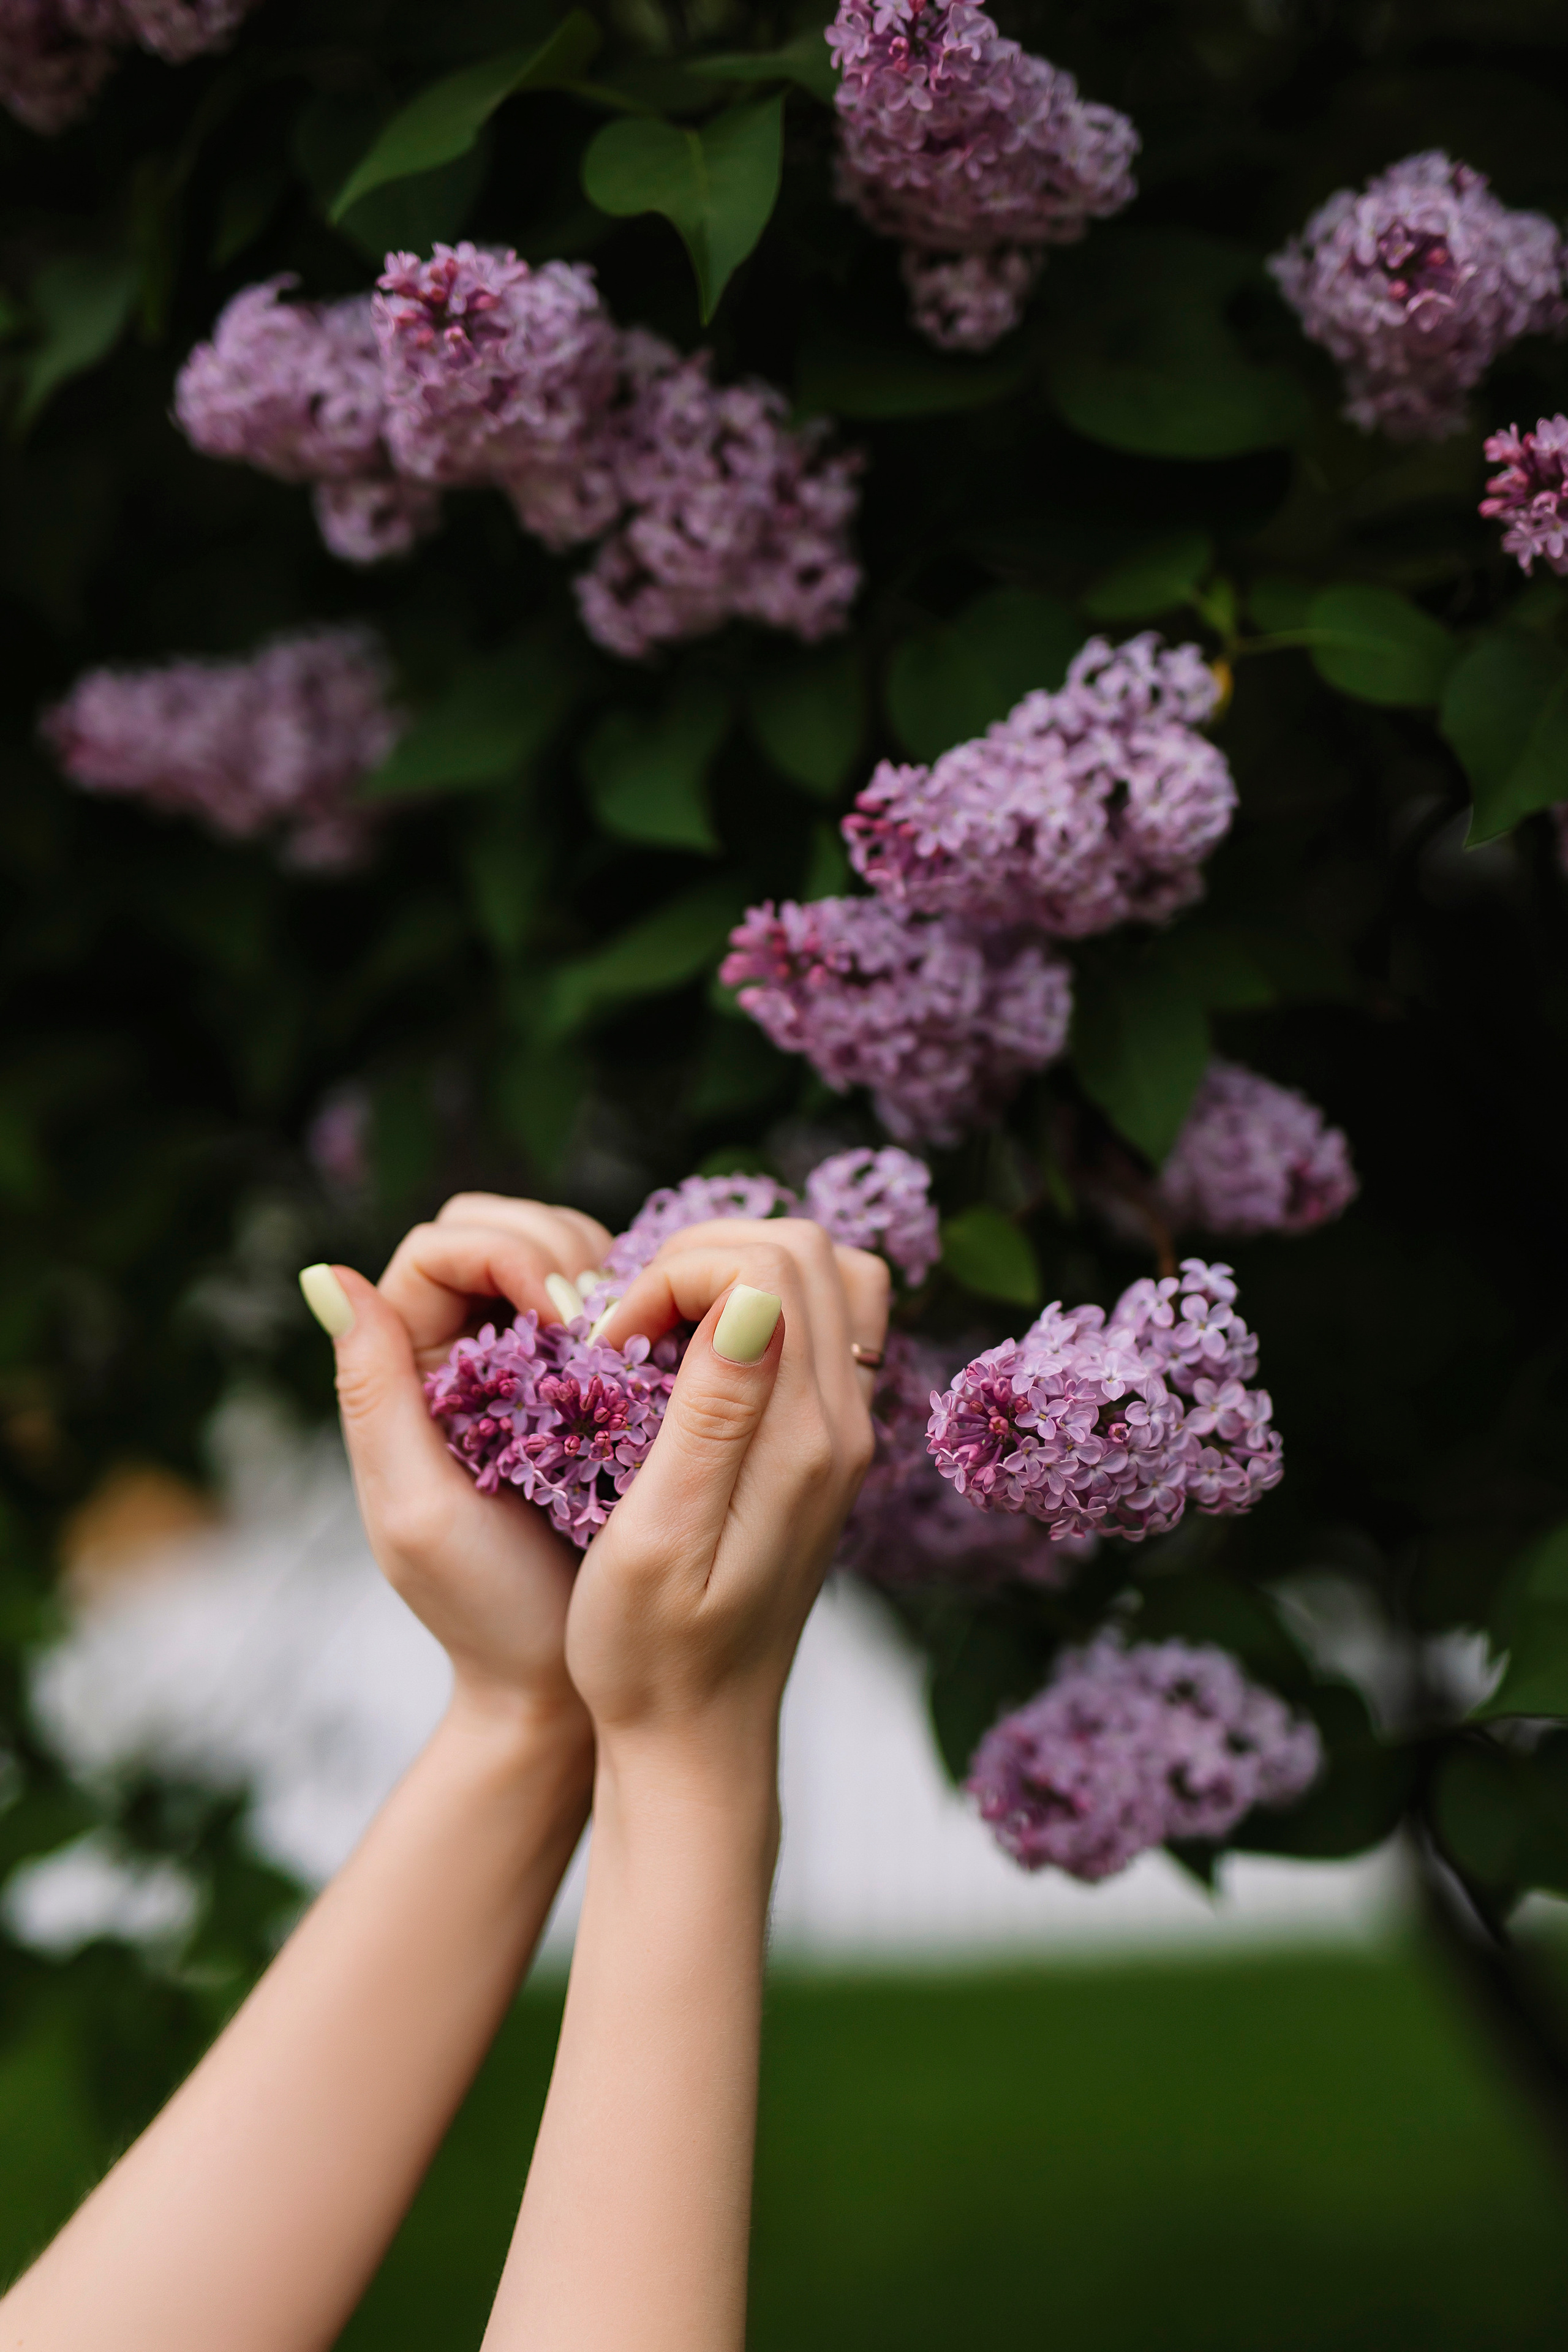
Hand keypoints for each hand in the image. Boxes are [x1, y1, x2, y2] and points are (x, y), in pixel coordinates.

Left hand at [303, 1192, 612, 1734]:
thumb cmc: (485, 1608)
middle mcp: (458, 1351)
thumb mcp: (416, 1507)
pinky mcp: (588, 1381)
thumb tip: (321, 1272)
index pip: (439, 1247)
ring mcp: (525, 1361)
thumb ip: (372, 1391)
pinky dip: (634, 1302)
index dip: (503, 1252)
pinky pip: (608, 1300)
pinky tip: (654, 1348)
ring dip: (600, 1270)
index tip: (558, 1312)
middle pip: (495, 1226)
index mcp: (404, 1366)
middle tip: (597, 1323)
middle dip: (555, 1245)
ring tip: (626, 1339)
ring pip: (558, 1250)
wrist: (560, 1679)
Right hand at [567, 1216, 889, 1775]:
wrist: (699, 1738)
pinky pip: (823, 1322)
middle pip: (806, 1248)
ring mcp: (846, 1431)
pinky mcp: (830, 1443)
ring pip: (826, 1275)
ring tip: (659, 1331)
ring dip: (733, 1272)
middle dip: (699, 1256)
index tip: (610, 1342)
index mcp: (803, 1441)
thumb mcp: (657, 1541)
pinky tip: (694, 1359)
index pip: (769, 1267)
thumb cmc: (650, 1656)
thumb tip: (751, 1299)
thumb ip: (710, 1415)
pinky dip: (758, 1306)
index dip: (673, 1273)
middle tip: (628, 1331)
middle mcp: (845, 1424)